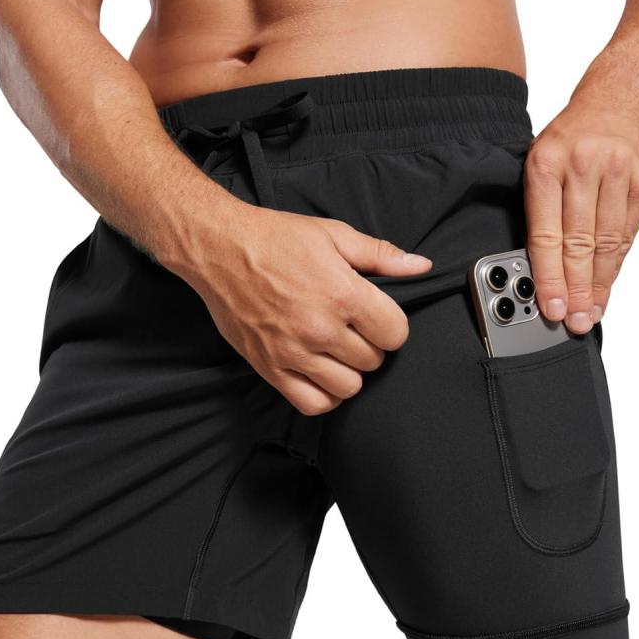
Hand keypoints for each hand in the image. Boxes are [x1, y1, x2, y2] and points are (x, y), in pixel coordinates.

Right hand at [185, 206, 430, 414]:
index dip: (391, 325)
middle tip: (351, 329)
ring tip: (336, 352)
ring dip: (348, 372)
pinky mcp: (270, 368)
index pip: (395, 334)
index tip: (376, 317)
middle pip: (372, 361)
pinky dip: (323, 395)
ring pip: (348, 388)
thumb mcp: (333, 234)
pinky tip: (320, 374)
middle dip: (369, 346)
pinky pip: (312, 403)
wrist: (218, 249)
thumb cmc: (274, 238)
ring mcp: (294, 352)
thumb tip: (421, 267)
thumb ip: (380, 255)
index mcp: (343, 294)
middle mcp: (320, 328)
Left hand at [524, 98, 638, 332]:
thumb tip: (535, 271)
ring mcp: (620, 174)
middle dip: (574, 289)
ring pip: (608, 244)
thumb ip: (537, 211)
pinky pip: (627, 235)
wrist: (618, 101)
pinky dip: (615, 266)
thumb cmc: (570, 139)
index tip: (549, 306)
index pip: (546, 234)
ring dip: (598, 285)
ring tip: (589, 313)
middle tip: (571, 321)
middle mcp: (584, 167)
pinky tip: (606, 287)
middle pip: (579, 244)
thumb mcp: (537, 163)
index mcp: (547, 164)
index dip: (548, 277)